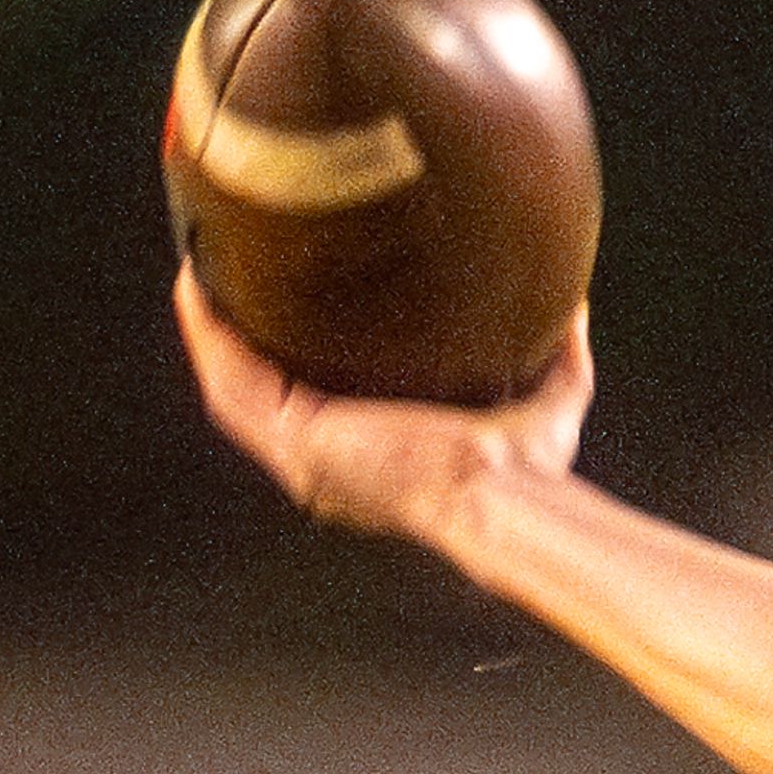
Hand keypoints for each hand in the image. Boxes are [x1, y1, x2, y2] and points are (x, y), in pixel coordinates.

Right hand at [175, 262, 590, 546]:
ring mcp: (305, 457)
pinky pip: (232, 385)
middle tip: (226, 279)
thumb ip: (561, 359)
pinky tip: (196, 292)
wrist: (503, 497)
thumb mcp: (545, 404)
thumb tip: (577, 306)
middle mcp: (330, 462)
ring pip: (236, 387)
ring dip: (212, 332)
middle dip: (238, 336)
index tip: (282, 303)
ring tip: (198, 276)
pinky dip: (210, 338)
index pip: (314, 400)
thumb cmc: (524, 473)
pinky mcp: (295, 445)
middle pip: (264, 390)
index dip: (290, 353)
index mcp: (373, 454)